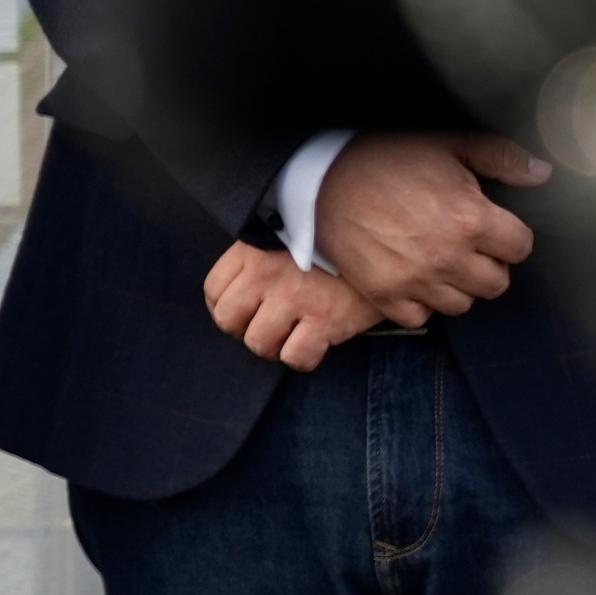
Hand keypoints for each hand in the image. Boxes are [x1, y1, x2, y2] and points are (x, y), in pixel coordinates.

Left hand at [205, 242, 378, 371]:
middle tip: (266, 326)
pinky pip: (296, 357)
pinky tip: (314, 344)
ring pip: (258, 343)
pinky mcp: (325, 320)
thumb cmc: (330, 243)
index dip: (224, 308)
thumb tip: (240, 296)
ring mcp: (295, 298)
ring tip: (291, 335)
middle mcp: (266, 274)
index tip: (242, 312)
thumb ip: (257, 260)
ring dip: (273, 346)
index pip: (213, 290)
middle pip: (229, 320)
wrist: (381, 241)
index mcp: (252, 251)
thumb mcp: (285, 236)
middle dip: (244, 330)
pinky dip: (303, 358)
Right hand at [316, 130, 546, 325]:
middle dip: (487, 264)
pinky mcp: (385, 295)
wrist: (321, 178)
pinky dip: (421, 304)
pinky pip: (420, 318)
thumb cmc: (386, 157)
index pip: (520, 248)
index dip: (509, 236)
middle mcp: (449, 257)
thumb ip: (500, 158)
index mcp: (471, 219)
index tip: (491, 227)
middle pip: (496, 283)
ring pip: (461, 304)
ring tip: (440, 263)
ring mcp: (416, 280)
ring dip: (456, 286)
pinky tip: (414, 279)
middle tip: (466, 246)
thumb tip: (542, 173)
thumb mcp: (447, 144)